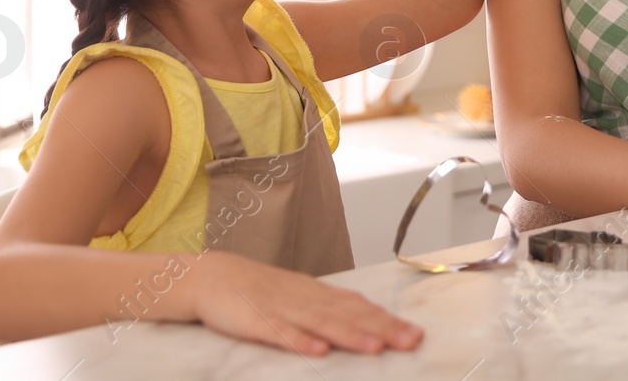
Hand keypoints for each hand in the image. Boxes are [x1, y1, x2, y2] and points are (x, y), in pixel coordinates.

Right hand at [194, 251, 421, 355]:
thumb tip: (368, 313)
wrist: (211, 275)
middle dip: (382, 329)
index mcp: (318, 293)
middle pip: (349, 315)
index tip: (416, 334)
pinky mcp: (256, 321)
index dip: (389, 321)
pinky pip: (280, 333)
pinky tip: (318, 351)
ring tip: (375, 347)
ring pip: (322, 323)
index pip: (360, 308)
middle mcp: (306, 299)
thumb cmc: (259, 289)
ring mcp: (282, 309)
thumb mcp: (300, 294)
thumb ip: (332, 305)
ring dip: (350, 335)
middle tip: (411, 341)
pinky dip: (300, 341)